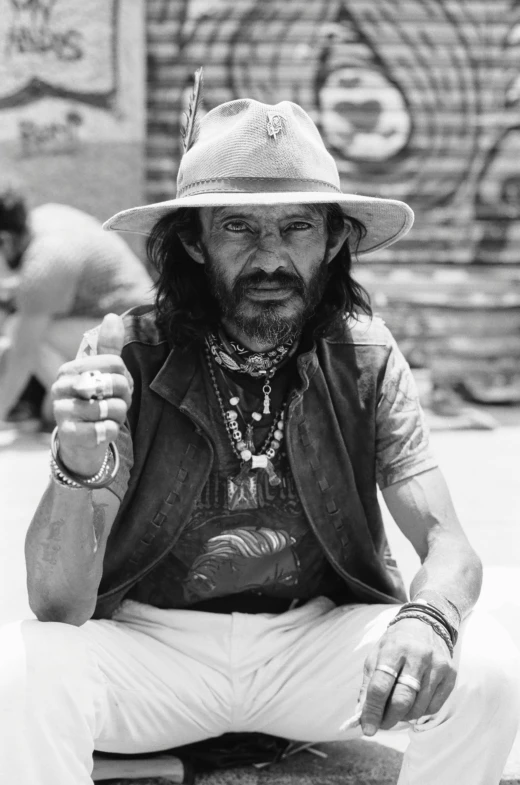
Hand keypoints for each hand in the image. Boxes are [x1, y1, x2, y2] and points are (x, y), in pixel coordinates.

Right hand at [51, 313, 131, 476]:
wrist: (79, 441)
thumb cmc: (93, 401)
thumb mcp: (100, 374)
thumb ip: (108, 348)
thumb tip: (111, 317)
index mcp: (70, 369)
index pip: (115, 363)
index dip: (125, 377)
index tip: (118, 386)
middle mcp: (61, 387)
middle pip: (116, 384)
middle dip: (125, 397)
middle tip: (115, 403)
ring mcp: (62, 412)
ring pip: (114, 408)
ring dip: (119, 415)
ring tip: (107, 417)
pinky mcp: (70, 435)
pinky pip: (108, 429)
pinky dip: (112, 431)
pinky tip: (101, 430)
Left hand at [359, 617, 456, 735]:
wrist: (426, 622)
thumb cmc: (396, 642)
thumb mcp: (376, 654)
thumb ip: (368, 683)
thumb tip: (362, 714)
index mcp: (394, 648)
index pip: (381, 686)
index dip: (373, 711)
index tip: (367, 728)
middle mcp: (417, 656)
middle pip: (402, 699)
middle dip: (389, 718)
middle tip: (381, 725)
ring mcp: (437, 665)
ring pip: (419, 707)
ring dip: (404, 717)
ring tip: (397, 712)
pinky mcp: (450, 674)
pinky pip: (434, 706)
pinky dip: (420, 712)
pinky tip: (414, 703)